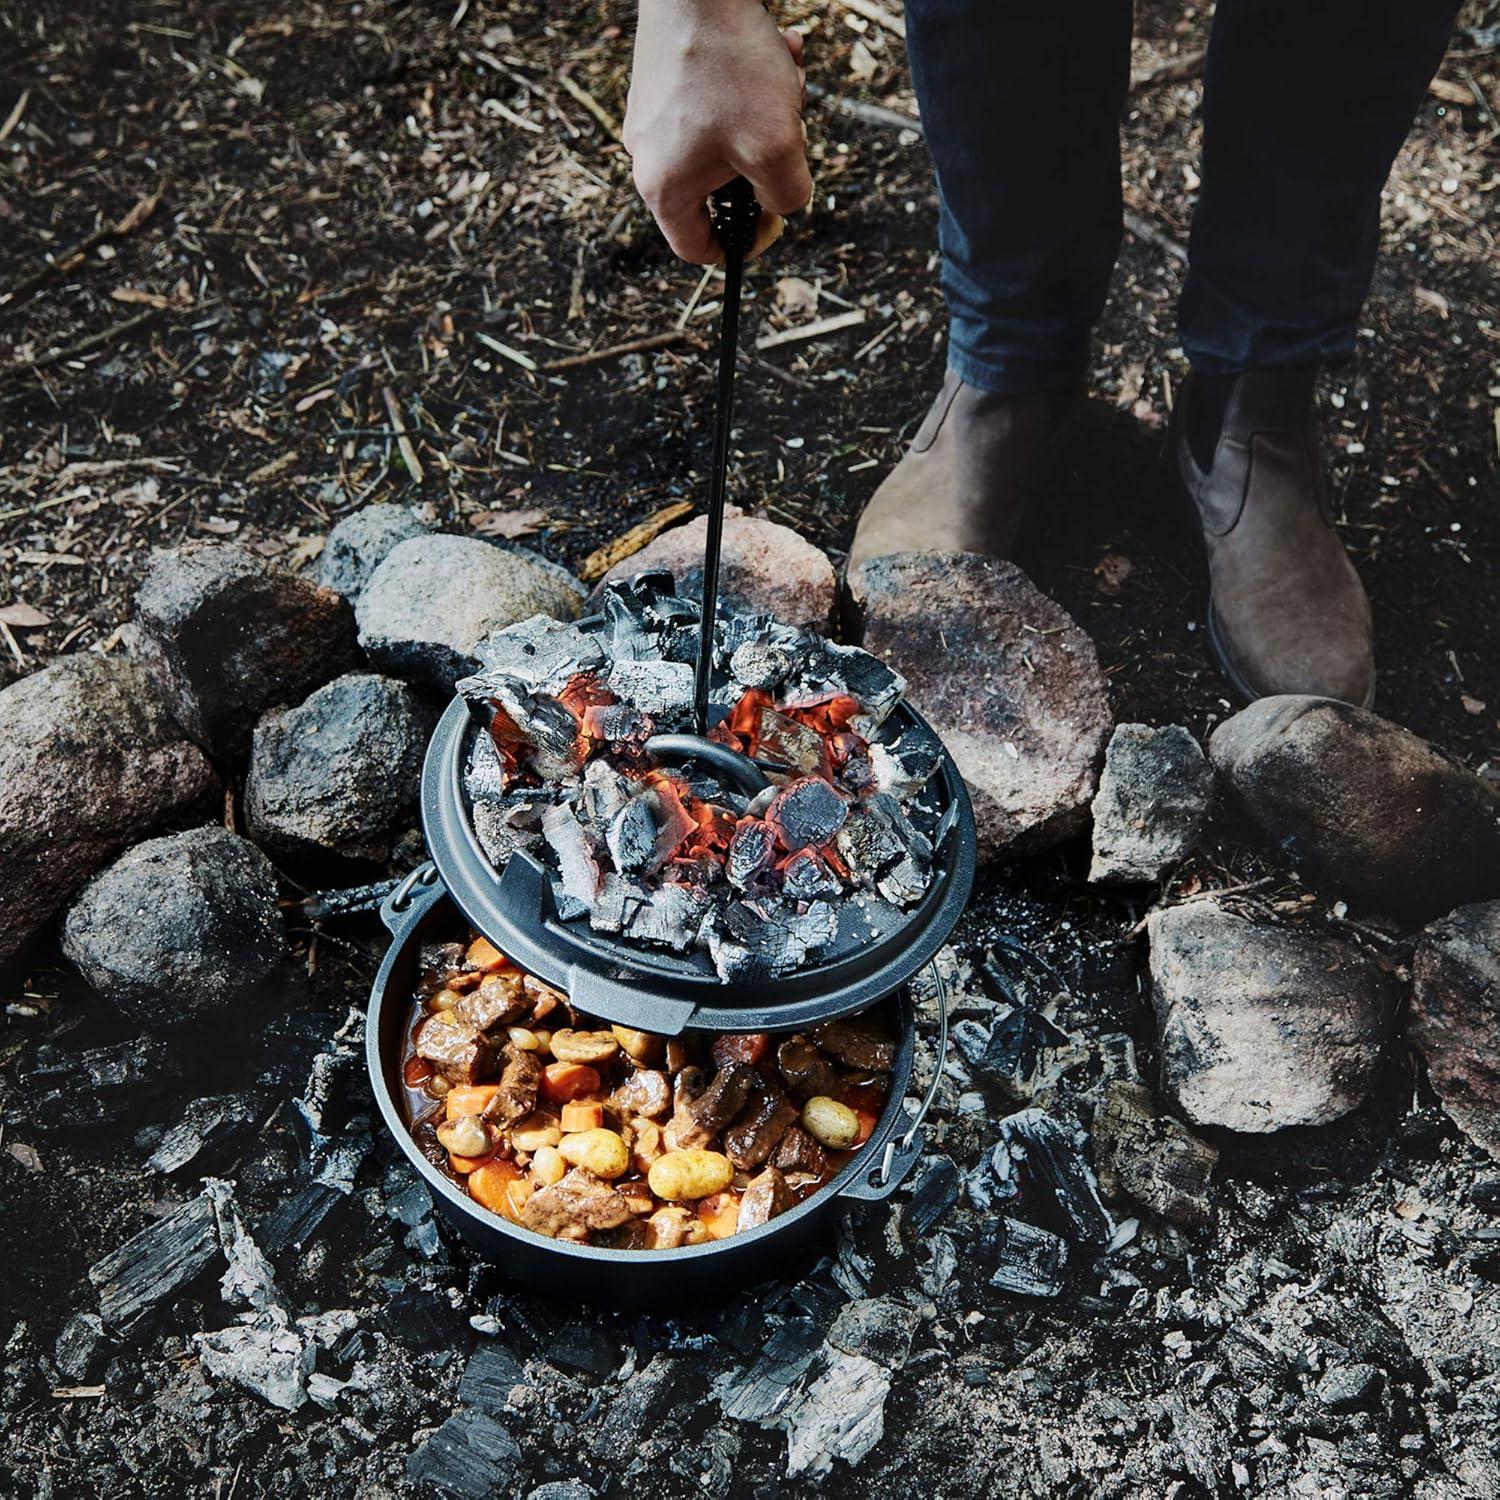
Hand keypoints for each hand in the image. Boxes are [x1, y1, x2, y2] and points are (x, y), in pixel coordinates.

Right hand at [624, 0, 811, 264]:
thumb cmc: (732, 66)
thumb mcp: (777, 149)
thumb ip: (787, 196)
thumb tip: (782, 203)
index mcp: (664, 188)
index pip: (697, 247)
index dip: (741, 244)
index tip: (773, 218)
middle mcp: (646, 155)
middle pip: (717, 189)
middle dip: (763, 162)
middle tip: (789, 130)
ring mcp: (650, 115)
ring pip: (723, 140)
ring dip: (766, 116)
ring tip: (785, 80)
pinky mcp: (660, 81)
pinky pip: (714, 101)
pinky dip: (749, 85)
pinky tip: (772, 53)